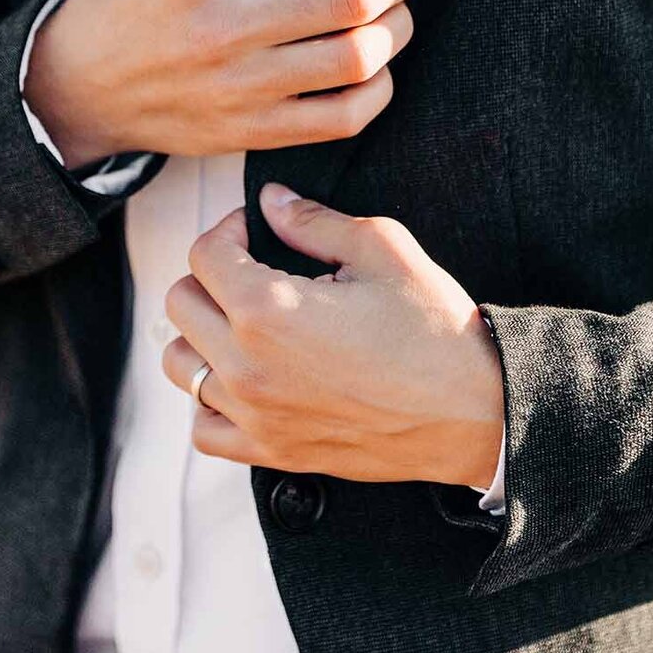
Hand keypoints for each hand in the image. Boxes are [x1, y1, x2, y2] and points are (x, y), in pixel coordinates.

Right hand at [22, 0, 422, 167]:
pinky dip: (378, 88)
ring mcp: (241, 88)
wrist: (77, 84)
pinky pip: (343, 118)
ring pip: (359, 58)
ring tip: (394, 9)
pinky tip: (373, 65)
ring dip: (398, 26)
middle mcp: (225, 29)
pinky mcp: (252, 134)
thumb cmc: (134, 0)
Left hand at [160, 183, 505, 489]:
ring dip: (201, 334)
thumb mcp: (382, 249)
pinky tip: (245, 377)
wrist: (472, 410)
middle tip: (250, 269)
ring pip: (180, 365)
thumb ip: (314, 221)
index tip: (253, 230)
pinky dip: (210, 400)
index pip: (204, 254)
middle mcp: (247, 367)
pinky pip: (203, 428)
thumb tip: (272, 201)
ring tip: (243, 322)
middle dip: (210, 274)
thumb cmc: (433, 330)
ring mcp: (255, 415)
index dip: (229, 228)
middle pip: (181, 303)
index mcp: (266, 310)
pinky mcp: (271, 451)